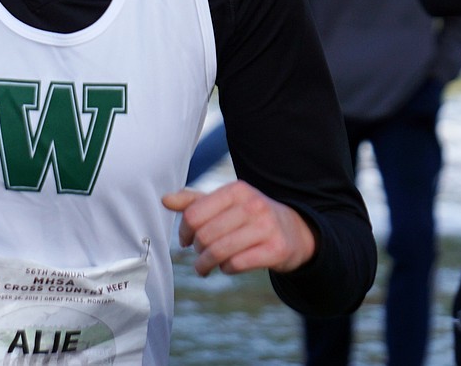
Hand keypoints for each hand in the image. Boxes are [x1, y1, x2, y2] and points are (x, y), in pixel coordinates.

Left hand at [162, 180, 316, 277]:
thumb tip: (165, 200)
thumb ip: (194, 201)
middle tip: (198, 255)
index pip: (194, 213)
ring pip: (220, 251)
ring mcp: (266, 227)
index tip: (185, 241)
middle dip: (197, 250)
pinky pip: (238, 264)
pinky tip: (227, 267)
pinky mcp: (277, 249)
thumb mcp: (226, 203)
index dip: (184, 231)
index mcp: (236, 190)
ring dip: (206, 264)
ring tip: (203, 268)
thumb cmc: (250, 216)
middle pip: (205, 234)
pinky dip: (227, 269)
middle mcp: (252, 205)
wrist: (295, 232)